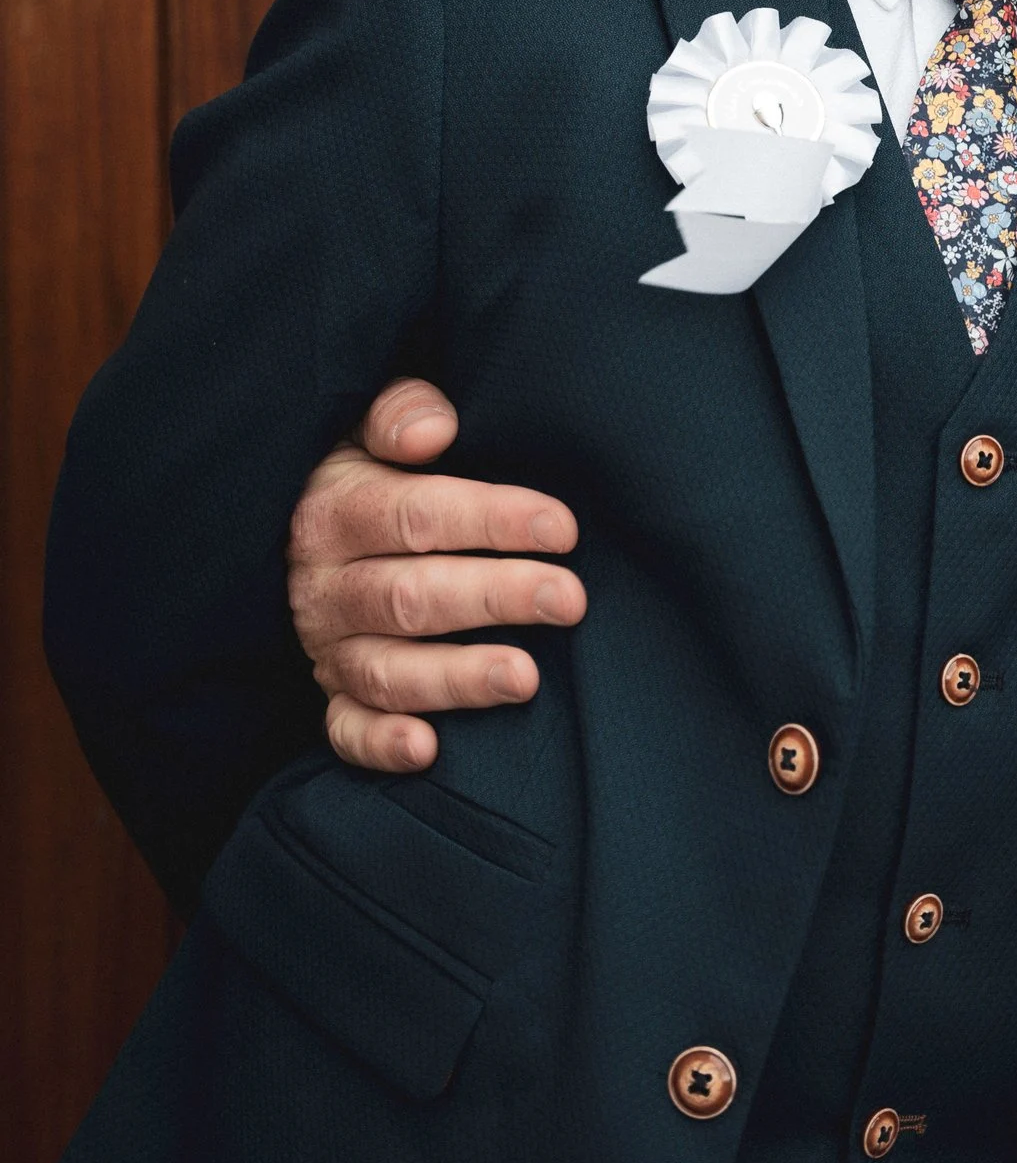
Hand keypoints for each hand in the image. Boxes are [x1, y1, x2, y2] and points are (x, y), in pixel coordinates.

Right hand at [287, 381, 583, 773]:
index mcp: (335, 511)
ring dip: (457, 678)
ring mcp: (324, 646)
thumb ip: (398, 412)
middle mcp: (323, 585)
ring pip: (387, 671)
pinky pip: (345, 729)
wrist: (301, 527)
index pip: (416, 516)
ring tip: (527, 678)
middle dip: (495, 597)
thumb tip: (432, 430)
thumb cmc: (372, 469)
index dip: (491, 520)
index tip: (563, 528)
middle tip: (570, 599)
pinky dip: (380, 745)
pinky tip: (428, 750)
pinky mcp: (330, 693)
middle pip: (409, 597)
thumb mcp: (368, 426)